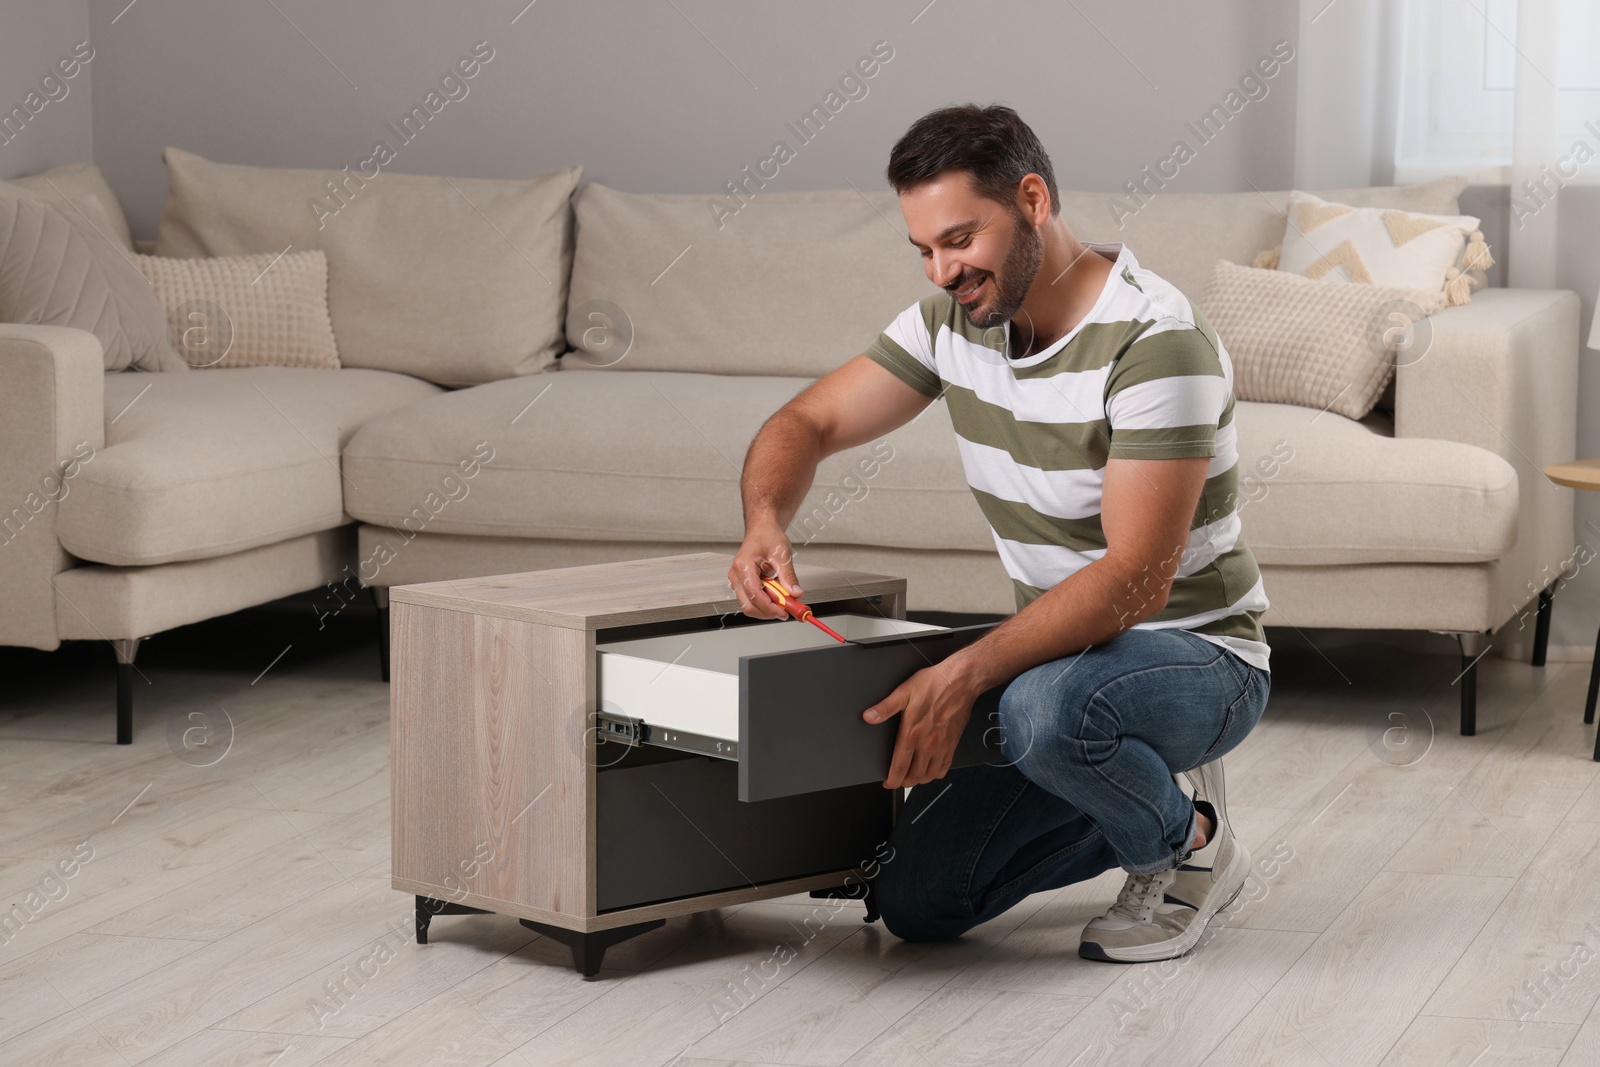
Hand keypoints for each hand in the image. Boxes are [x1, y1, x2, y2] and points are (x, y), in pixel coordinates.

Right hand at [729, 522, 802, 619]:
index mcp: (743, 566)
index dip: (770, 607)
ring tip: (783, 601)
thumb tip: (795, 593)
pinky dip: (765, 603)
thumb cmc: (767, 536)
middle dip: (768, 612)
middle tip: (786, 610)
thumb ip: (789, 576)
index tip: (785, 611)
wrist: (762, 530)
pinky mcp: (742, 584)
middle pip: (749, 606)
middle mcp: (736, 575)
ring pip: (749, 606)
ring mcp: (738, 581)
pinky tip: (776, 596)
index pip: (755, 595)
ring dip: (767, 608)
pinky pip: (751, 601)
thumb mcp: (782, 554)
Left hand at [864, 662, 979, 788]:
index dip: (892, 780)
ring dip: (920, 780)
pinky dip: (936, 773)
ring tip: (912, 777)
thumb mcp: (904, 692)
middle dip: (904, 782)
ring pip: (930, 775)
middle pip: (915, 775)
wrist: (960, 681)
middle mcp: (928, 744)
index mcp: (912, 733)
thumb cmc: (934, 684)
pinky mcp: (953, 743)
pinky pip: (945, 767)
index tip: (888, 783)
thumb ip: (885, 708)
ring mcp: (942, 746)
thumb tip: (869, 717)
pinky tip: (931, 770)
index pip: (900, 766)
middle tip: (898, 780)